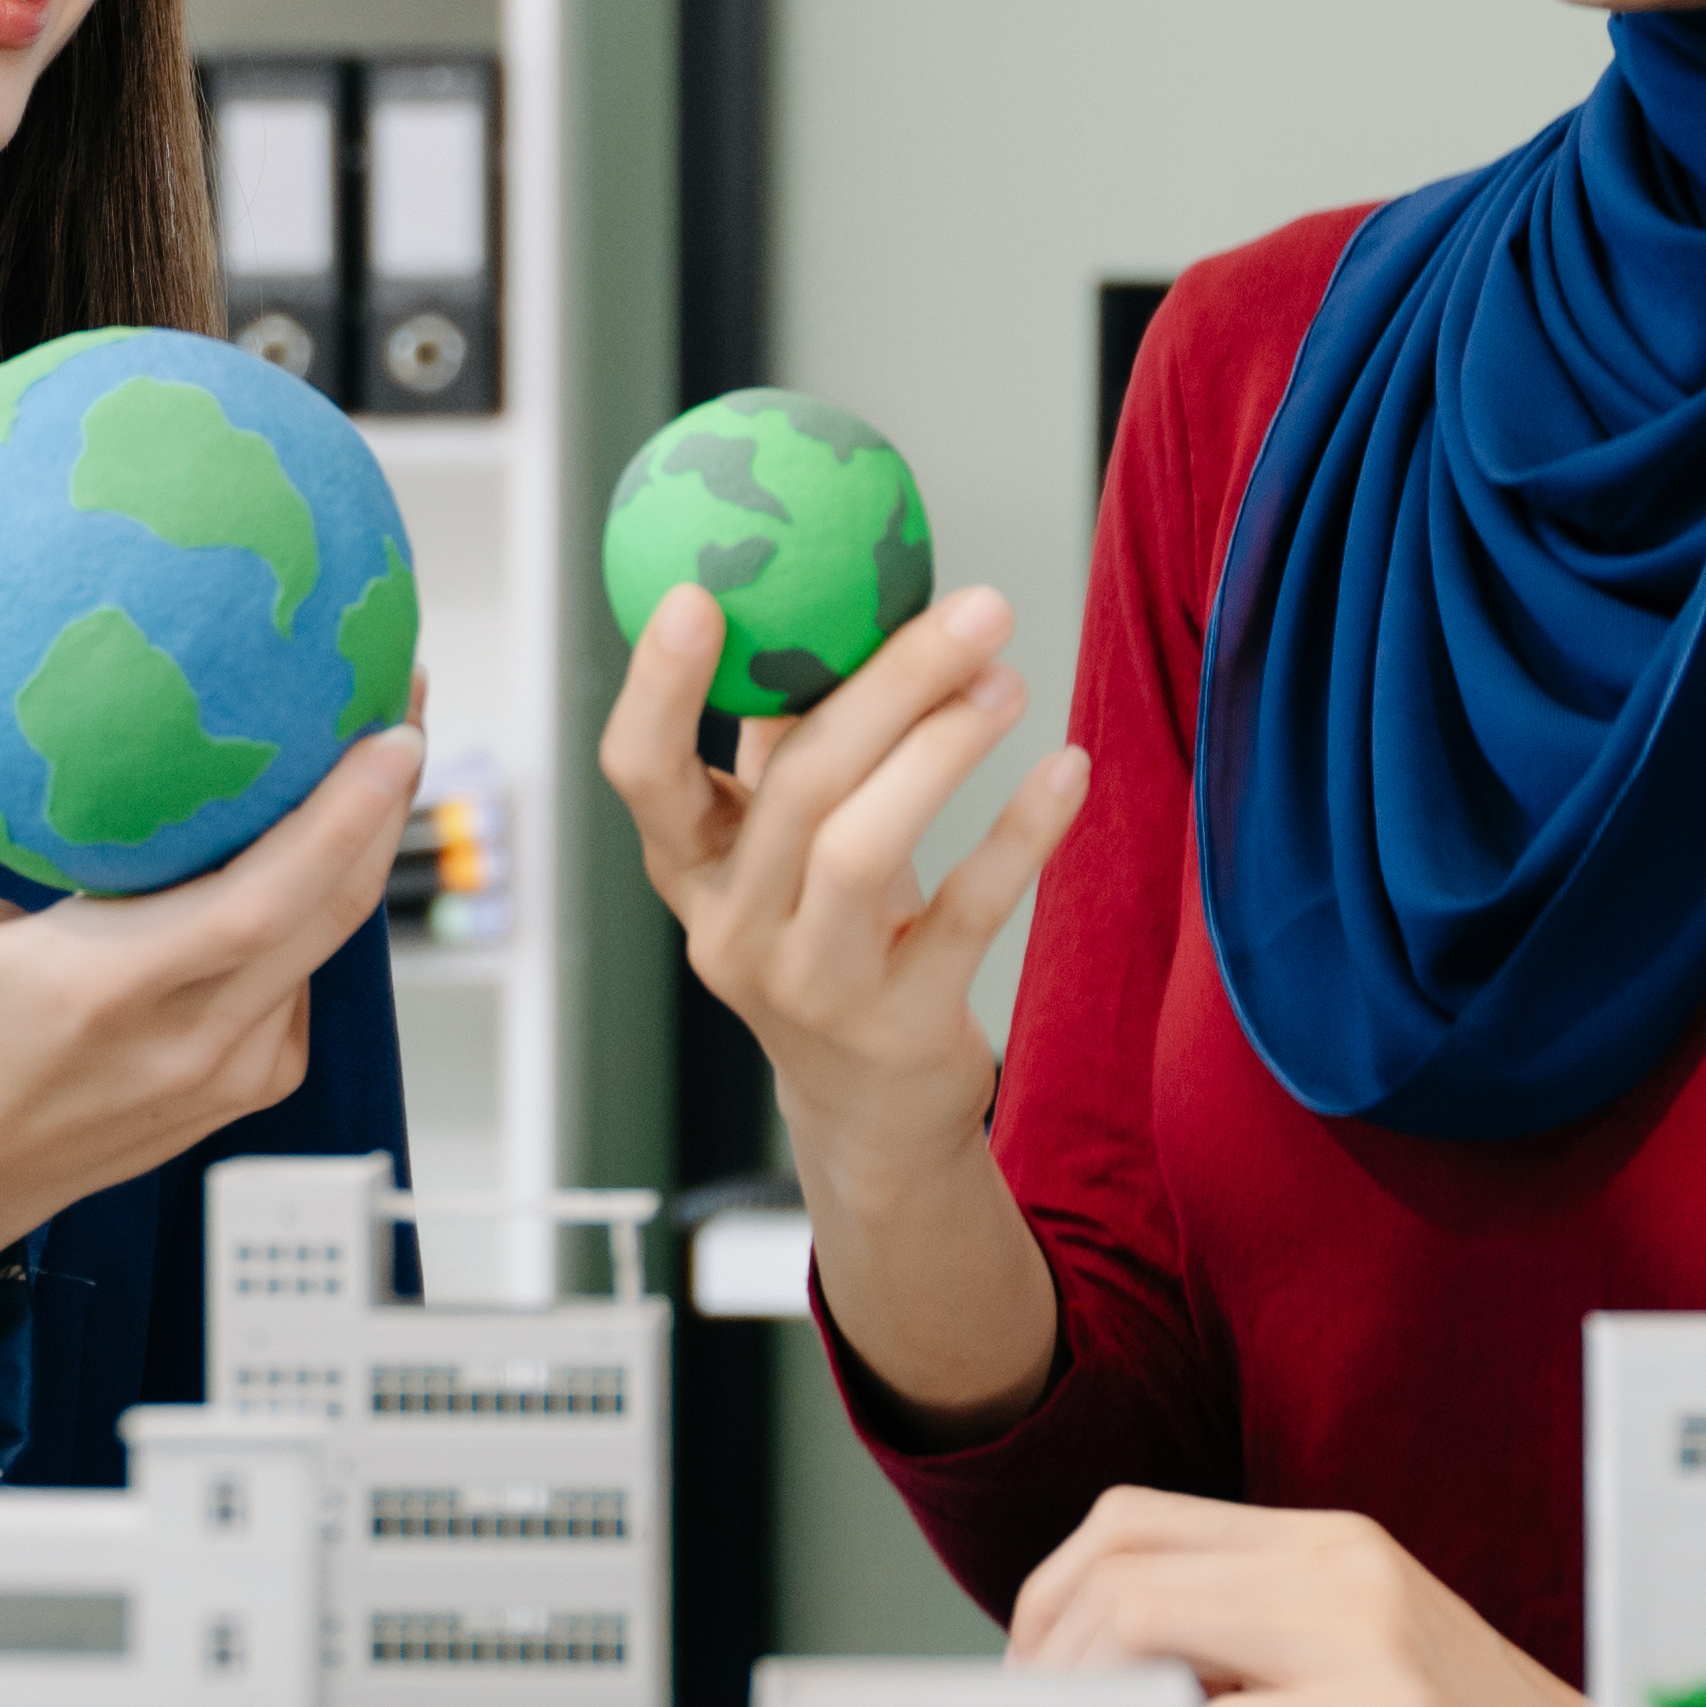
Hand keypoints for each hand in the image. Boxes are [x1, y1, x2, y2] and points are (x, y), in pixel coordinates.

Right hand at [0, 661, 411, 1306]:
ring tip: (372, 737)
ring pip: (330, 944)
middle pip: (333, 909)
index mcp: (112, 990)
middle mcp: (192, 1039)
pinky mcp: (245, 1087)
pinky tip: (315, 831)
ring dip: (362, 845)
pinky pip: (305, 978)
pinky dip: (320, 904)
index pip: (268, 897)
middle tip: (398, 687)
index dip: (346, 814)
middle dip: (384, 798)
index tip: (388, 723)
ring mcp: (230, 1072)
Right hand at [601, 580, 1076, 1192]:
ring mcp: (811, 986)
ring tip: (1005, 682)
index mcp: (688, 870)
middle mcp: (732, 930)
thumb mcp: (786, 851)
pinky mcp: (898, 1025)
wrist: (872, 1114)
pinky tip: (1065, 770)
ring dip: (944, 750)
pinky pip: (964, 911)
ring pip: (863, 848)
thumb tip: (823, 596)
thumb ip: (788, 744)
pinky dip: (1019, 833)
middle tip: (972, 610)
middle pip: (795, 788)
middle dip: (888, 683)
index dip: (659, 686)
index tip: (699, 592)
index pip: (641, 773)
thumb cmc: (833, 942)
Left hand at [1003, 1492, 1585, 1706]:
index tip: (1045, 1685)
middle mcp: (1344, 1563)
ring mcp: (1371, 1635)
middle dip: (1057, 1663)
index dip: (1051, 1600)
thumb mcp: (1362, 1669)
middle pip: (1117, 1563)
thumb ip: (1255, 1649)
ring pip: (1149, 1625)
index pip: (1130, 1520)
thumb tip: (1126, 1679)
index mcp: (1331, 1542)